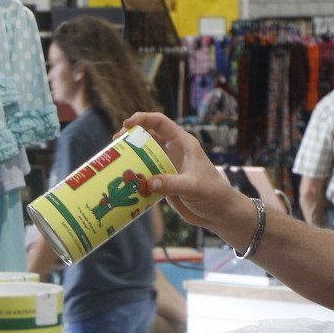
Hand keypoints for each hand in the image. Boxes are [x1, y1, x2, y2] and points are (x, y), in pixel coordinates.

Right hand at [122, 112, 250, 237]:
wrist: (219, 213)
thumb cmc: (213, 194)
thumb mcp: (192, 186)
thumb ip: (171, 183)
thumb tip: (148, 182)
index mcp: (183, 143)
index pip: (160, 122)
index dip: (142, 119)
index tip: (126, 124)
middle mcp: (173, 151)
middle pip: (148, 137)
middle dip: (130, 138)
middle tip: (114, 144)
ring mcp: (168, 167)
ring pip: (144, 157)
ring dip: (130, 158)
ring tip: (114, 163)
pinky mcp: (164, 182)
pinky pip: (146, 175)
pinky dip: (135, 177)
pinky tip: (124, 183)